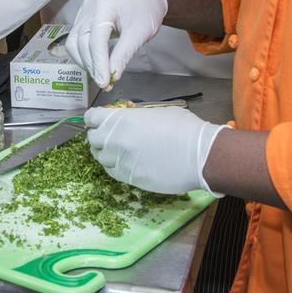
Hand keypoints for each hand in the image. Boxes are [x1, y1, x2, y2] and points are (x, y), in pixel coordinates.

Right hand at [65, 0, 167, 88]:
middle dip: (91, 65)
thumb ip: (123, 55)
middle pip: (81, 42)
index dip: (98, 63)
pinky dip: (85, 54)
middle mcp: (89, 7)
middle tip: (104, 82)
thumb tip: (113, 76)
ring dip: (85, 61)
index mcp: (104, 7)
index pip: (95, 40)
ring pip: (74, 42)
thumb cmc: (146, 11)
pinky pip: (77, 39)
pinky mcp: (84, 17)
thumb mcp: (139, 34)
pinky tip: (97, 64)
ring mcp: (84, 11)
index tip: (104, 82)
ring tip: (100, 75)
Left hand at [85, 106, 222, 195]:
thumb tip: (130, 121)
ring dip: (105, 153)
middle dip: (98, 136)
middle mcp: (116, 141)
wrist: (198, 155)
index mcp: (121, 120)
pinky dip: (115, 166)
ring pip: (101, 158)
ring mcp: (121, 161)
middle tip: (106, 136)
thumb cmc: (183, 128)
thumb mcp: (156, 113)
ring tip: (116, 150)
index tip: (95, 120)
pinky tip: (124, 163)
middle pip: (93, 139)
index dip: (93, 118)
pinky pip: (113, 172)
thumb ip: (136, 117)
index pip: (92, 118)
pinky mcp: (130, 179)